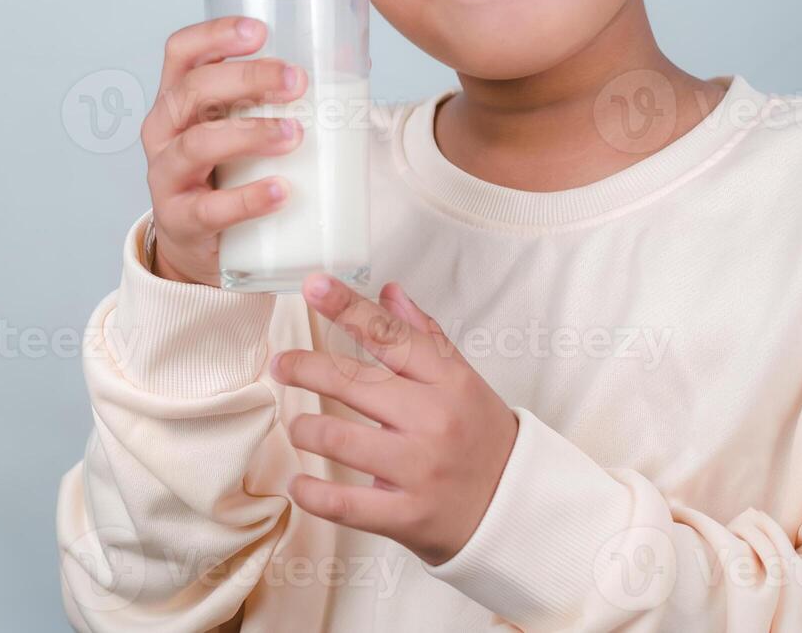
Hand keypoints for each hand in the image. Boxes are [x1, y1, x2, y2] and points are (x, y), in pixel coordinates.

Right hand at [141, 16, 305, 286]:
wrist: (194, 238)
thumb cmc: (223, 169)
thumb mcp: (234, 124)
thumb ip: (271, 96)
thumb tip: (347, 61)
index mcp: (177, 98)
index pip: (182, 52)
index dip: (215, 35)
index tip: (260, 32)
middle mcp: (163, 131)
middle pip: (193, 90)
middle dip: (247, 79)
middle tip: (297, 81)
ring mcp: (167, 175)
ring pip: (198, 144)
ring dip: (250, 134)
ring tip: (295, 134)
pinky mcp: (181, 219)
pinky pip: (211, 208)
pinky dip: (247, 198)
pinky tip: (280, 191)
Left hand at [270, 275, 519, 565]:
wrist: (519, 507)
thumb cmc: (481, 437)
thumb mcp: (463, 382)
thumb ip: (424, 337)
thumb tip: (387, 292)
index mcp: (448, 382)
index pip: (391, 335)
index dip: (348, 307)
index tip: (313, 286)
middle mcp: (434, 420)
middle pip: (354, 382)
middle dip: (306, 368)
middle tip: (282, 366)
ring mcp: (420, 469)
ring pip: (340, 440)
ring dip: (305, 429)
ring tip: (298, 427)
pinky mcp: (408, 515)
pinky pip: (345, 504)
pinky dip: (312, 493)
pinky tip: (298, 484)